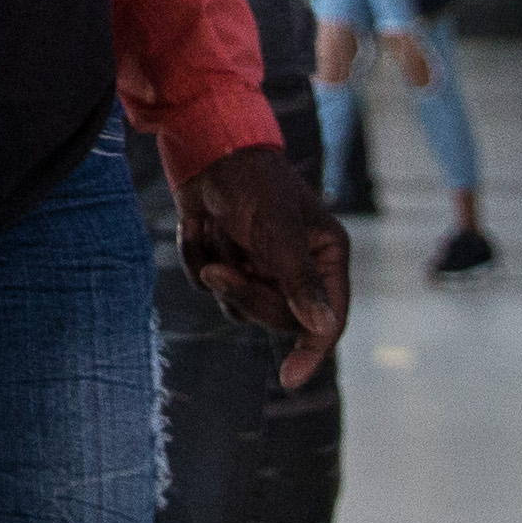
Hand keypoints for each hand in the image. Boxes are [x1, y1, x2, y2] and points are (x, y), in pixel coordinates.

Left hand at [174, 145, 348, 387]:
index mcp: (325, 256)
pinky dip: (194, 256)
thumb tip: (321, 327)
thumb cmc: (250, 178)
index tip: (290, 379)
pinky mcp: (227, 259)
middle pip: (278, 317)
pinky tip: (195, 225)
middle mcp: (298, 266)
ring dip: (216, 270)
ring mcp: (260, 266)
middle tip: (218, 269)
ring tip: (212, 230)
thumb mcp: (277, 226)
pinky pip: (206, 285)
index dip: (311, 350)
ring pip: (237, 305)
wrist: (202, 143)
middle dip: (243, 294)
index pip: (327, 319)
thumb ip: (298, 277)